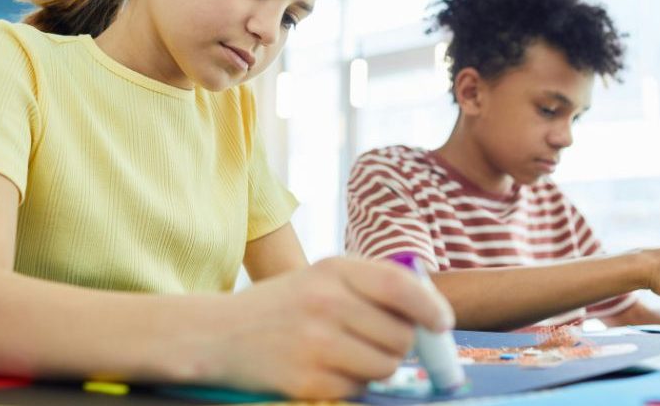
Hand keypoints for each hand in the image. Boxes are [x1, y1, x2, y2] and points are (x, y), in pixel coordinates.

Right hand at [209, 257, 453, 399]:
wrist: (216, 334)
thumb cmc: (281, 306)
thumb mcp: (320, 277)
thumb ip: (371, 284)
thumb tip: (431, 312)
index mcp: (332, 269)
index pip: (400, 286)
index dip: (430, 307)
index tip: (442, 324)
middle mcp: (325, 302)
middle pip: (400, 334)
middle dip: (399, 343)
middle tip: (375, 340)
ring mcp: (315, 342)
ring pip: (385, 366)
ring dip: (377, 367)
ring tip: (347, 354)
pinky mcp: (307, 379)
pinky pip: (358, 389)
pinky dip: (351, 384)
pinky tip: (325, 369)